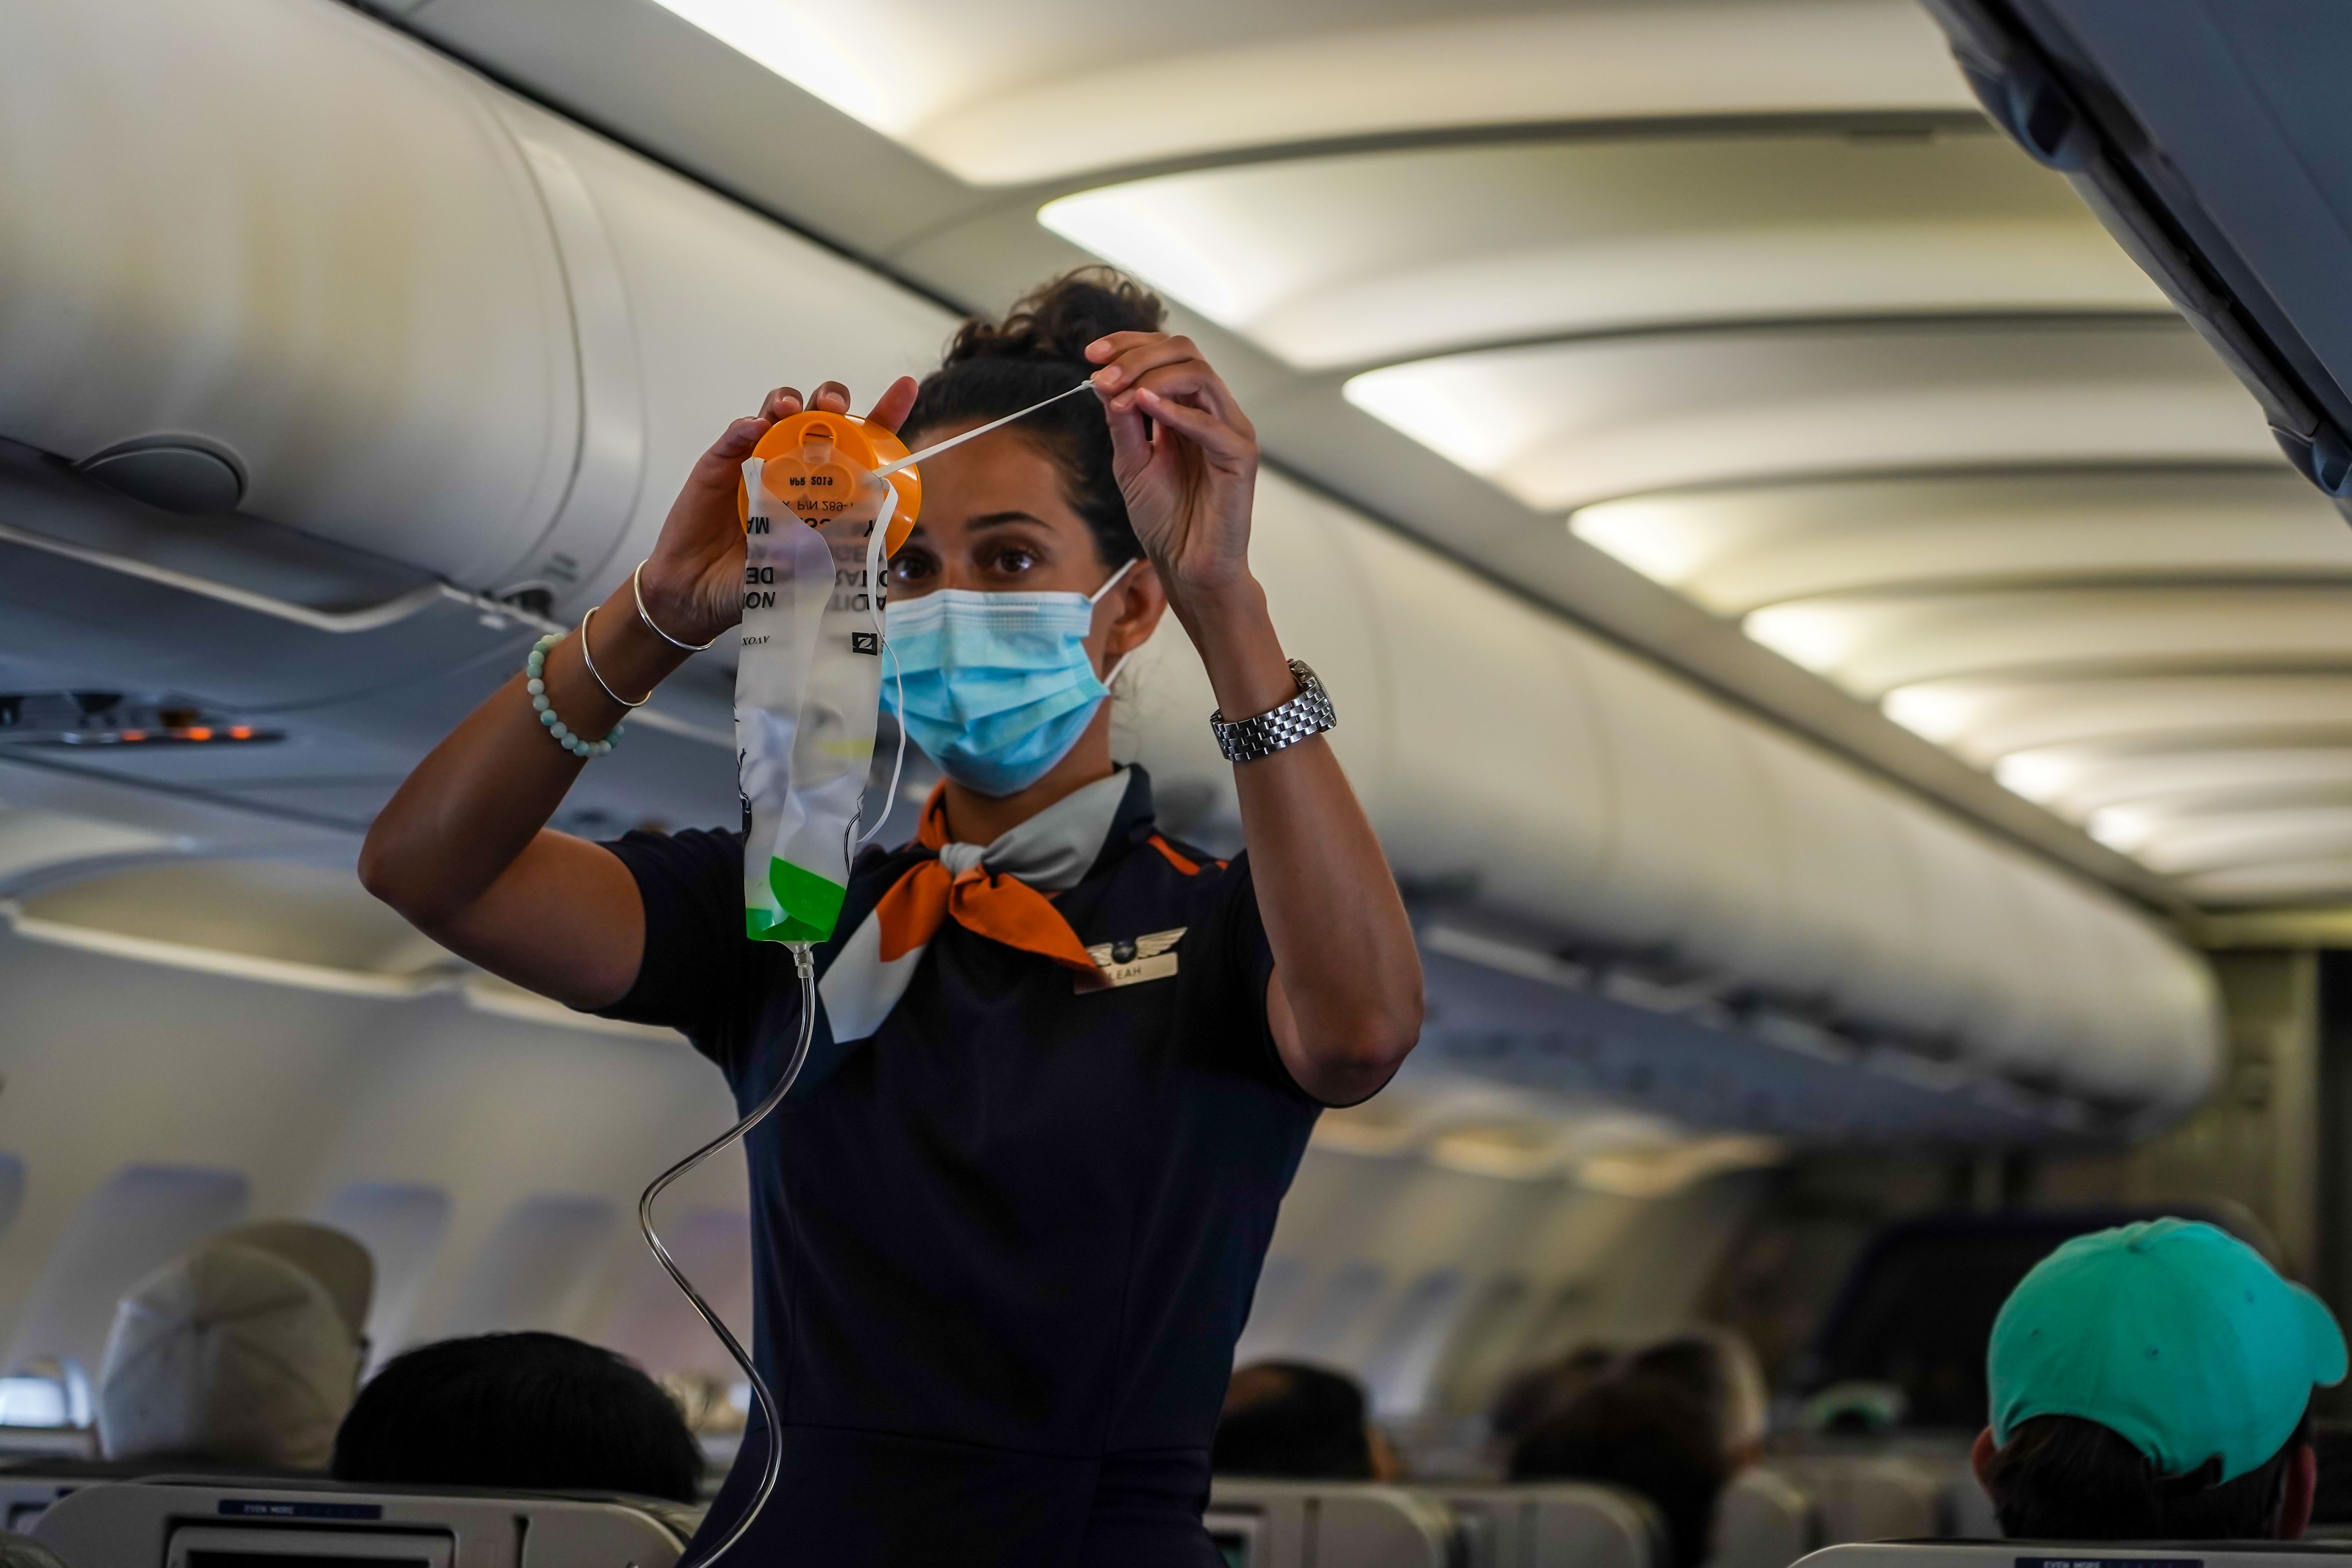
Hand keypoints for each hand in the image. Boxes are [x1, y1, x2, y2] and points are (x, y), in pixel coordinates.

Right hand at [638, 376, 918, 643]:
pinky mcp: (721, 464)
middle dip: (831, 401)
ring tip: (791, 409)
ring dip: (787, 401)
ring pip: (777, 412)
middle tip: (835, 409)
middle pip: (818, 414)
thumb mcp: (808, 575)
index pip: (861, 443)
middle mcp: (794, 464)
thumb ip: (836, 557)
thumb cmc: (758, 578)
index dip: (885, 413)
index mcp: (825, 486)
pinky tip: (754, 427)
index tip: (906, 388)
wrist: (701, 594)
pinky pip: (734, 436)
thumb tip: (870, 539)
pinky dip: (745, 426)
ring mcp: (757, 459)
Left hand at [1087, 333, 1260, 612]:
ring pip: (1200, 375)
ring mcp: (1231, 431)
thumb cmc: (1166, 521)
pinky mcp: (1241, 457)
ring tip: (1121, 395)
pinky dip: (1177, 412)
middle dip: (1137, 356)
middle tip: (1102, 376)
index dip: (1129, 344)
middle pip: (1184, 353)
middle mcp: (1215, 413)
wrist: (1188, 568)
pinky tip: (1144, 407)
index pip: (1167, 354)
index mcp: (1191, 409)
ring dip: (1152, 378)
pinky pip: (1212, 424)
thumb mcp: (1131, 462)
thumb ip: (1122, 422)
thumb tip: (1103, 379)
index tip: (1092, 354)